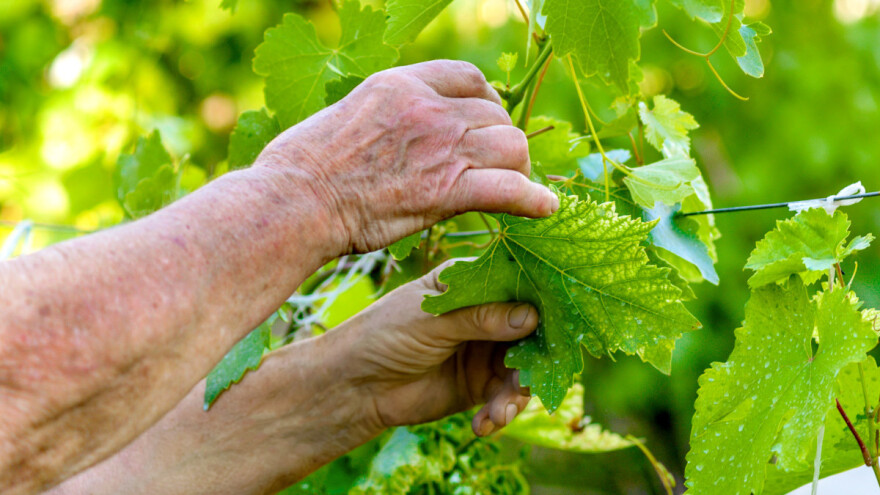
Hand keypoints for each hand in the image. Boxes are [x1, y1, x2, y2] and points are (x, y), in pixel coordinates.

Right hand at [255, 60, 558, 253]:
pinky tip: (544, 210)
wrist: (295, 200)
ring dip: (517, 168)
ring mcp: (442, 147)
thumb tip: (394, 131)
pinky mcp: (448, 190)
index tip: (485, 121)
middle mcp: (429, 109)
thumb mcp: (345, 115)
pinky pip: (510, 189)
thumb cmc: (301, 166)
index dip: (486, 100)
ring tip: (513, 187)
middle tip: (497, 166)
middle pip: (495, 115)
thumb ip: (385, 116)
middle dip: (501, 140)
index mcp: (401, 84)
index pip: (468, 78)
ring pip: (512, 146)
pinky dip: (533, 201)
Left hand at [342, 260, 534, 436]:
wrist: (355, 385)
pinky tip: (484, 425)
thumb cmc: (384, 335)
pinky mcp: (480, 385)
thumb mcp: (431, 320)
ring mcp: (484, 350)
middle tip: (533, 377)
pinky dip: (500, 412)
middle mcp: (484, 314)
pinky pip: (505, 398)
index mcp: (469, 283)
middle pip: (529, 329)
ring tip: (500, 412)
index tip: (559, 318)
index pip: (515, 283)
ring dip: (517, 393)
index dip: (539, 299)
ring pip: (523, 368)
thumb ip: (480, 318)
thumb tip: (531, 317)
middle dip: (536, 355)